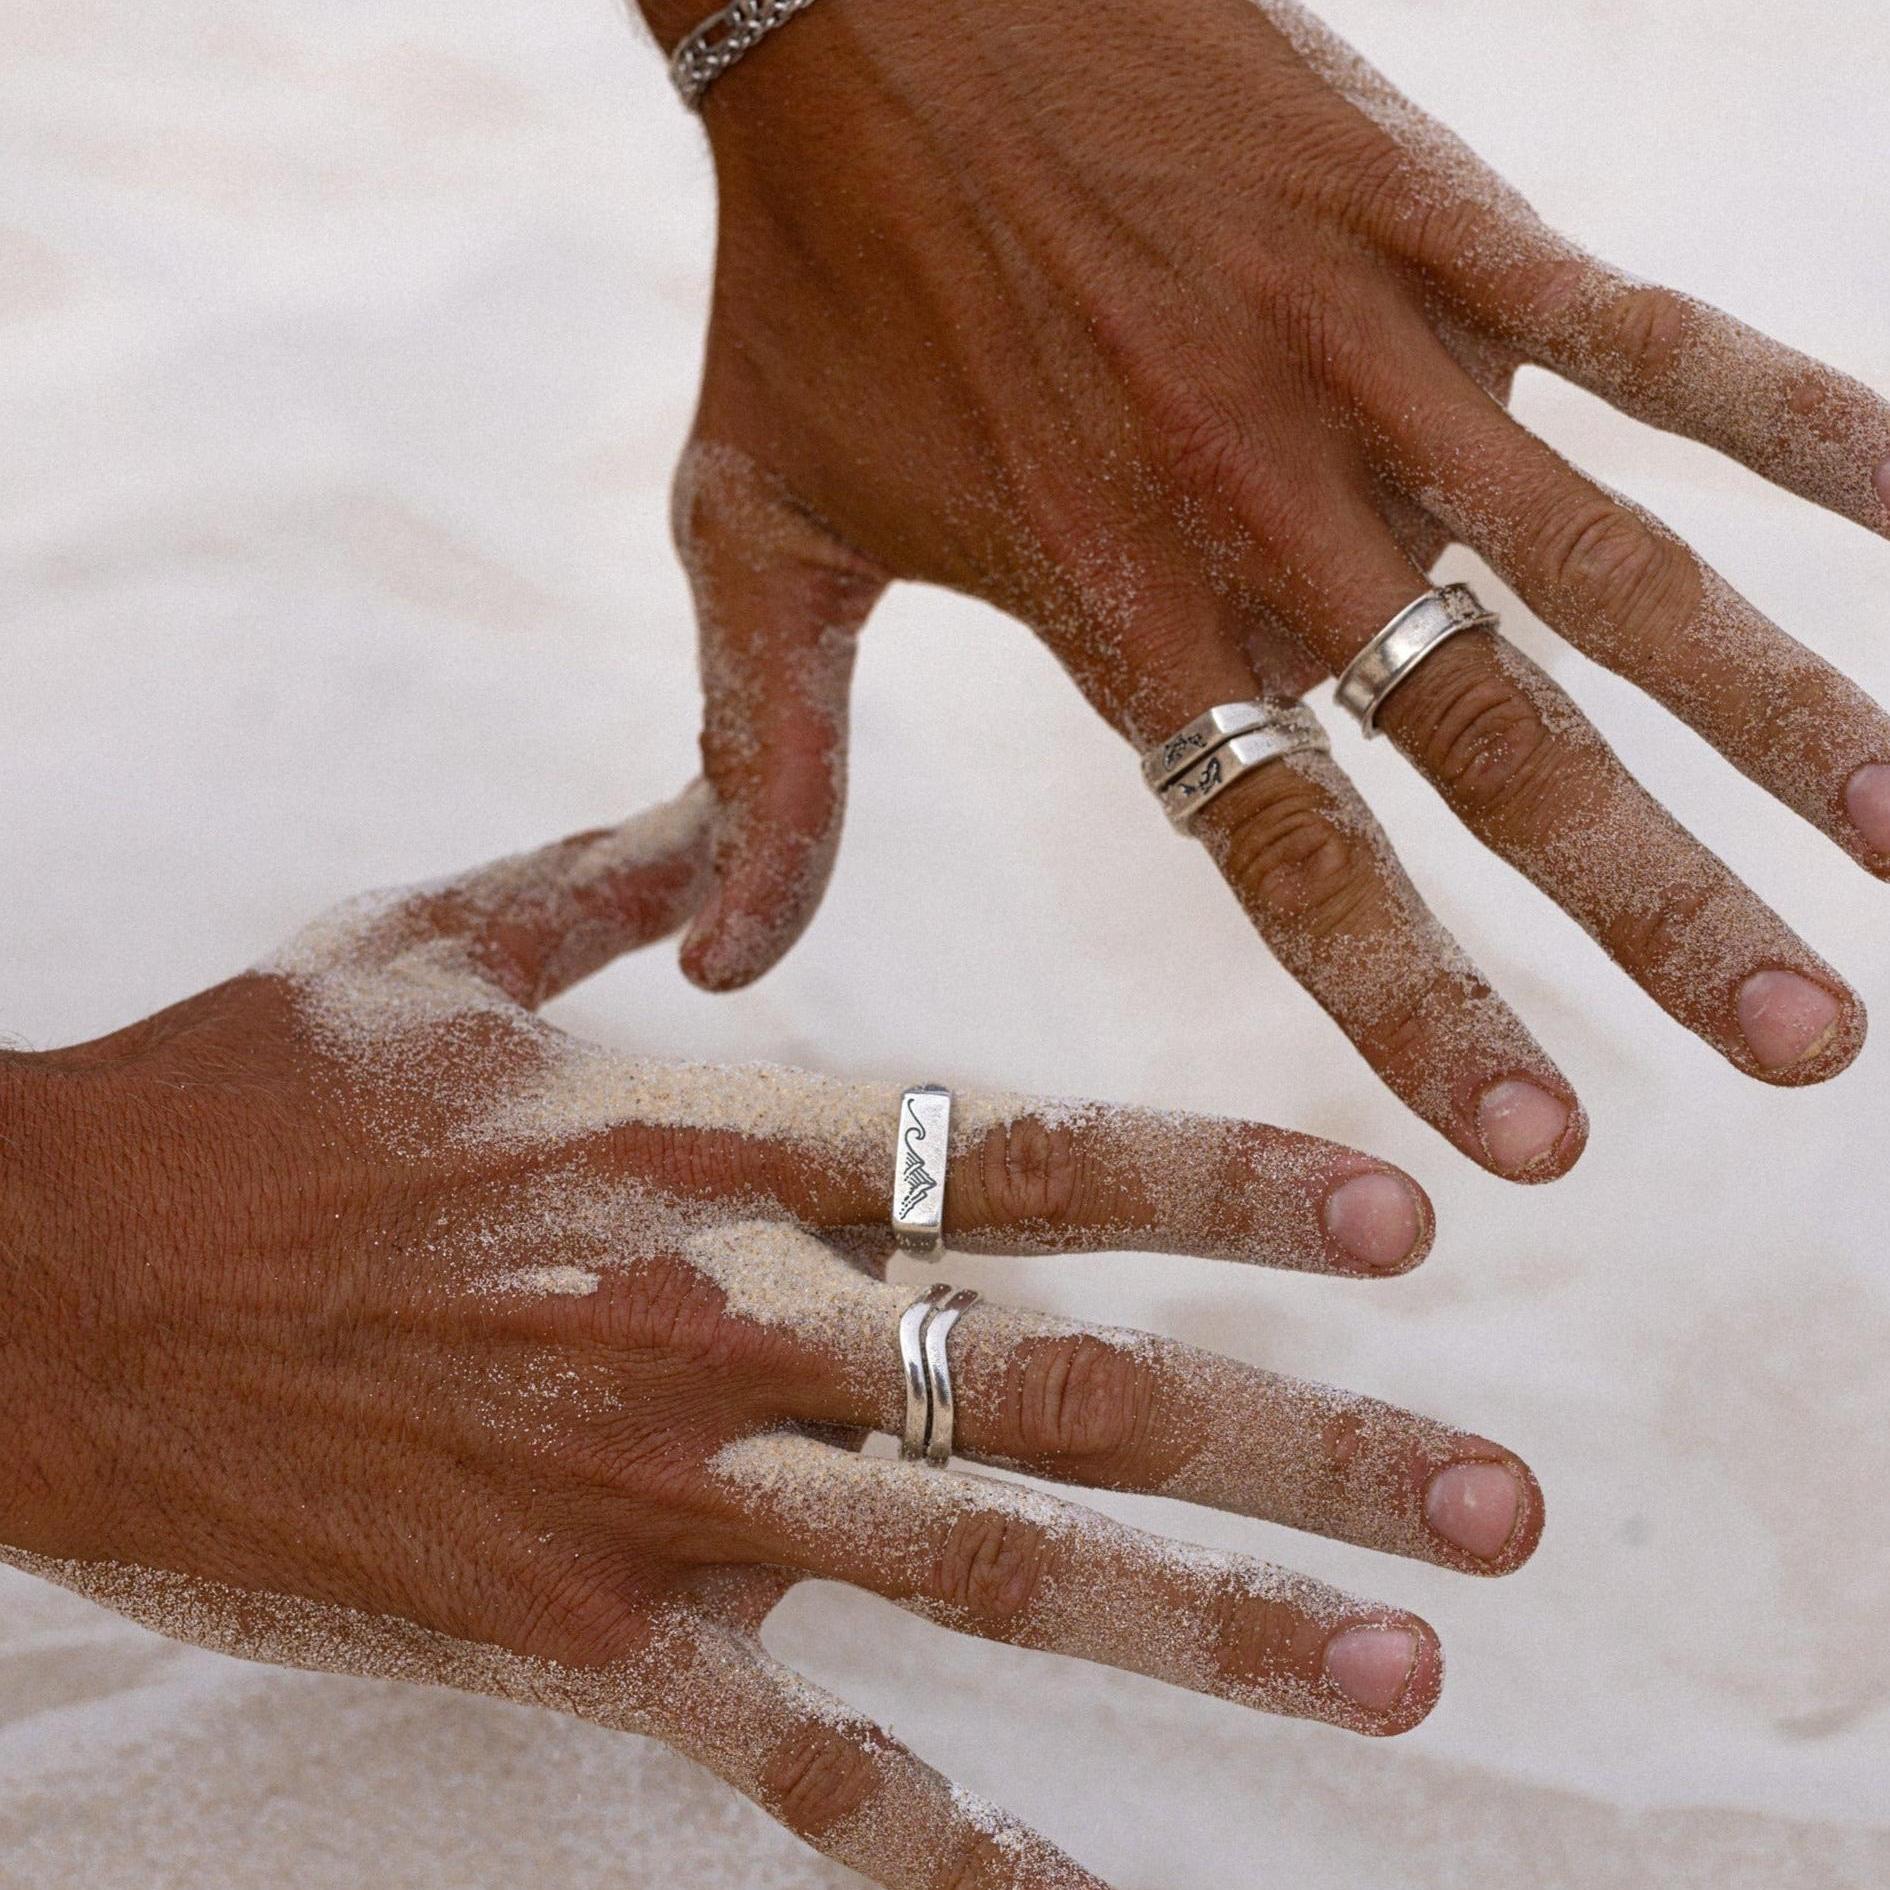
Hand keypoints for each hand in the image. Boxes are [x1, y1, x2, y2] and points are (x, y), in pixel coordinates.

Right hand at [1, 789, 1539, 1889]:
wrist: (32, 1288)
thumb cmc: (237, 1099)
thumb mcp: (428, 943)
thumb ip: (610, 871)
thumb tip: (714, 797)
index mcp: (707, 1132)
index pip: (1031, 1154)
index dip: (1230, 1183)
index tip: (1403, 1219)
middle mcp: (722, 1313)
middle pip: (1066, 1382)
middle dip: (1300, 1440)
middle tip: (1497, 1508)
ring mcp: (655, 1494)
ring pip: (984, 1569)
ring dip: (1204, 1627)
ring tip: (1397, 1675)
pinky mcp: (574, 1637)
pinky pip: (797, 1764)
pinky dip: (941, 1848)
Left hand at [659, 0, 1889, 1179]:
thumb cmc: (802, 282)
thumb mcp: (745, 539)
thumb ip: (758, 771)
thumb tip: (710, 974)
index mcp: (1119, 613)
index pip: (1296, 856)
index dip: (1424, 1003)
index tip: (1541, 1151)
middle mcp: (1267, 518)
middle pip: (1498, 752)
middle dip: (1660, 911)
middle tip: (1805, 1052)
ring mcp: (1367, 368)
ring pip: (1612, 571)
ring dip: (1778, 714)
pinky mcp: (1433, 223)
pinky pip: (1647, 337)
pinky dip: (1798, 418)